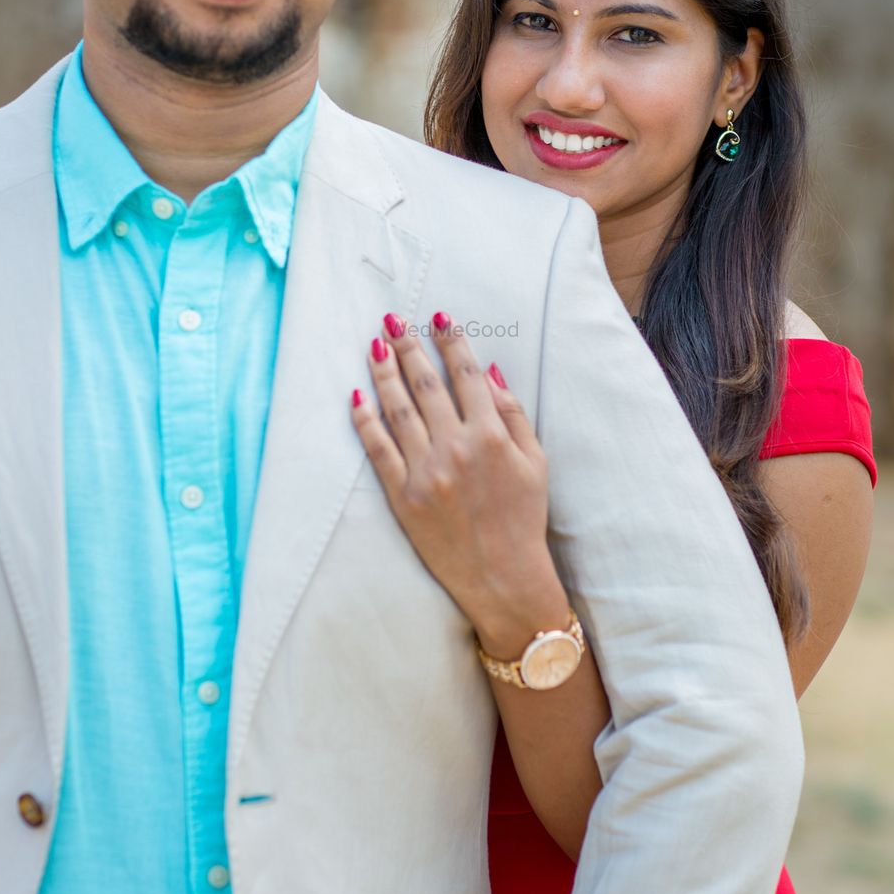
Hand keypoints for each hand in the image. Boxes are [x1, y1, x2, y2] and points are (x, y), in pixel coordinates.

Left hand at [350, 311, 569, 655]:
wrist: (502, 576)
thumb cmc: (523, 519)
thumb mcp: (535, 462)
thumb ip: (513, 415)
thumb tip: (489, 372)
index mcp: (491, 436)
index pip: (466, 375)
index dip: (451, 342)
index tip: (438, 318)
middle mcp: (456, 448)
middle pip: (426, 385)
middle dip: (409, 347)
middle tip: (393, 320)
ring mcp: (426, 472)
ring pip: (398, 410)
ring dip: (384, 373)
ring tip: (375, 346)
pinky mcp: (402, 496)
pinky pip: (378, 449)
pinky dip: (365, 420)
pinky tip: (357, 396)